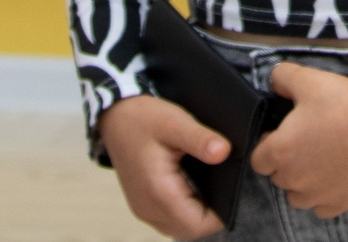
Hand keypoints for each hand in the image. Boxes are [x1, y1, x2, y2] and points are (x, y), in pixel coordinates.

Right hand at [96, 95, 228, 238]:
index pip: (197, 224)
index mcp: (157, 191)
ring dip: (197, 215)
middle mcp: (147, 207)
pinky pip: (169, 220)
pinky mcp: (142, 205)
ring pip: (179, 228)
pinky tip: (192, 189)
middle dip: (211, 215)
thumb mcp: (175, 121)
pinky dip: (184, 212)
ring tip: (209, 187)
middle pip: (190, 230)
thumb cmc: (143, 118)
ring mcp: (143, 209)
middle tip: (223, 188)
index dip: (220, 214)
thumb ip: (200, 139)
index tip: (232, 191)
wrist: (115, 117)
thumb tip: (224, 152)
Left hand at [250, 64, 347, 219]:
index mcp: (280, 151)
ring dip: (301, 183)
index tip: (283, 134)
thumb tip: (274, 82)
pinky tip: (333, 176)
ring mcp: (318, 194)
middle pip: (277, 178)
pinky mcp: (340, 202)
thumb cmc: (343, 100)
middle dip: (285, 162)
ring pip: (296, 197)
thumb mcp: (305, 78)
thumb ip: (280, 77)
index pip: (258, 160)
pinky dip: (323, 196)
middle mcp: (294, 178)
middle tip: (306, 142)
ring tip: (318, 160)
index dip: (268, 146)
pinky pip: (321, 209)